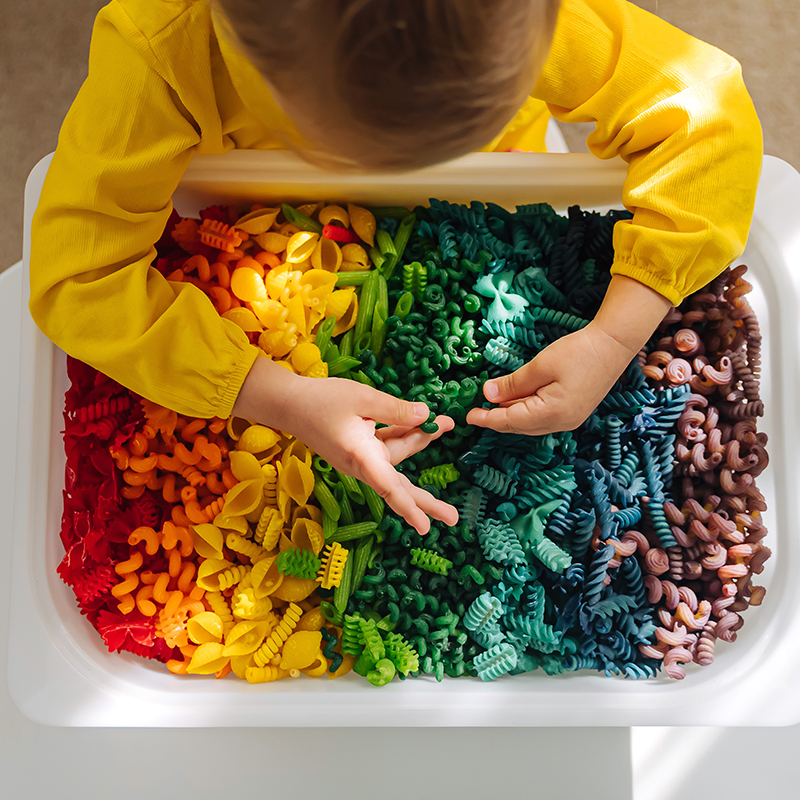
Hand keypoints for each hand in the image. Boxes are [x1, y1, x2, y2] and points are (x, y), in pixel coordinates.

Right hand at [234, 357, 458, 533]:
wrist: (288, 403)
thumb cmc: (322, 400)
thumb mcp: (363, 398)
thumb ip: (396, 410)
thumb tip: (427, 415)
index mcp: (361, 456)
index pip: (389, 487)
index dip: (409, 507)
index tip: (425, 527)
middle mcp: (362, 465)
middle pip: (399, 486)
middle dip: (427, 500)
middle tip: (454, 517)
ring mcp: (360, 460)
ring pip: (397, 458)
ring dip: (420, 441)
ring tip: (446, 425)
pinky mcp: (359, 452)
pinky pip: (387, 449)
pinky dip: (403, 436)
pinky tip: (421, 421)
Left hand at [467, 275, 672, 434]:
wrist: (613, 346)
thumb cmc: (578, 352)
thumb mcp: (540, 365)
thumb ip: (513, 384)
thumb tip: (488, 395)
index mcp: (552, 413)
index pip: (511, 421)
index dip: (488, 419)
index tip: (468, 416)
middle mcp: (562, 423)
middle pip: (520, 426)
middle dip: (497, 419)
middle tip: (475, 411)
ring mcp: (569, 420)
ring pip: (530, 423)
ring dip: (510, 415)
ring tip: (492, 405)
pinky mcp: (573, 412)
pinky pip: (542, 418)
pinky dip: (525, 411)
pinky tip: (515, 400)